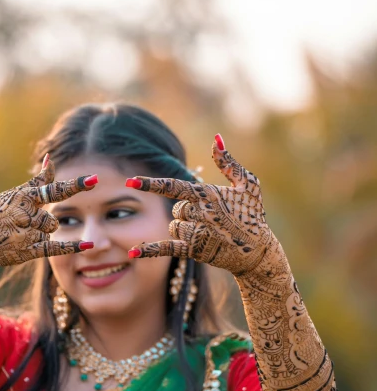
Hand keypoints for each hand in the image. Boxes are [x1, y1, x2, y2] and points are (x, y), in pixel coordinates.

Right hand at [0, 155, 96, 267]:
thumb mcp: (13, 194)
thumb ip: (38, 181)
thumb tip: (51, 158)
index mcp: (23, 197)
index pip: (54, 189)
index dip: (76, 185)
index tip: (95, 180)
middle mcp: (26, 214)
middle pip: (53, 218)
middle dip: (42, 222)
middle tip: (19, 225)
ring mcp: (26, 233)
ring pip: (50, 230)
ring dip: (39, 233)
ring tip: (17, 234)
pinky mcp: (27, 250)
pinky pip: (55, 247)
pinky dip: (73, 246)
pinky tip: (89, 245)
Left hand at [126, 134, 278, 276]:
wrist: (258, 252)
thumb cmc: (252, 214)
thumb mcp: (247, 184)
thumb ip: (228, 162)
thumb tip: (216, 138)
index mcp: (208, 195)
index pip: (174, 186)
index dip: (151, 183)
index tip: (131, 181)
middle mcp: (200, 214)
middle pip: (176, 208)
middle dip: (188, 211)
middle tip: (211, 218)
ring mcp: (197, 233)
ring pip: (174, 226)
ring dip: (185, 227)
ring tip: (209, 232)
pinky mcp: (195, 251)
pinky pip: (166, 248)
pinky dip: (148, 250)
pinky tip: (131, 252)